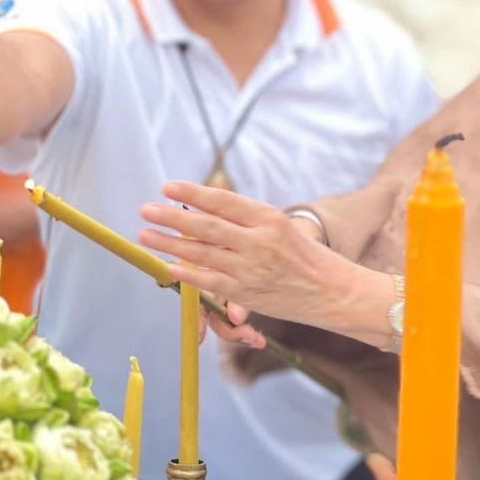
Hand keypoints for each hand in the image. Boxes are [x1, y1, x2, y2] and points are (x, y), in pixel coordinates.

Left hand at [139, 181, 395, 345]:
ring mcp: (251, 268)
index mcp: (269, 218)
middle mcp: (259, 241)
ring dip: (169, 244)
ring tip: (147, 235)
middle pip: (206, 226)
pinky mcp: (247, 293)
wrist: (333, 291)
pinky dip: (186, 273)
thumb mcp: (282, 228)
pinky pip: (209, 282)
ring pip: (201, 254)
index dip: (192, 193)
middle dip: (171, 217)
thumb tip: (204, 211)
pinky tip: (168, 266)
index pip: (223, 201)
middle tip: (146, 210)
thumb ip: (246, 221)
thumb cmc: (305, 256)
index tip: (168, 186)